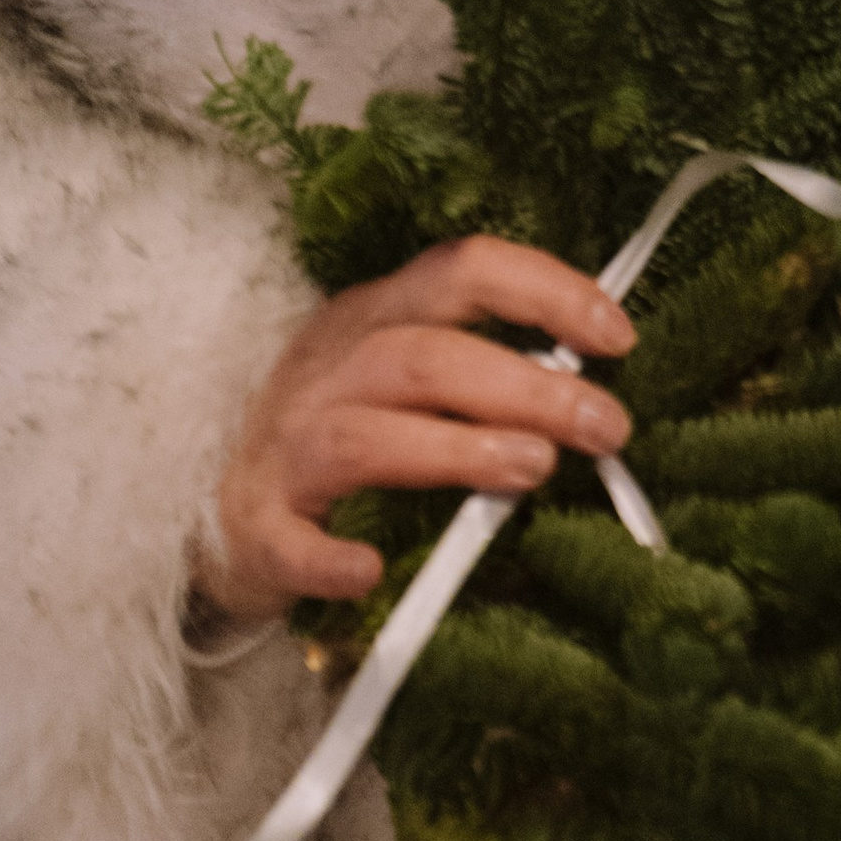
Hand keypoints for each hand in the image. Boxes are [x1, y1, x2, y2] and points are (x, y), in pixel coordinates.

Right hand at [198, 238, 638, 629]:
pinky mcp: (258, 525)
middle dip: (527, 386)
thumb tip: (595, 392)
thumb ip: (484, 373)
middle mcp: (330, 367)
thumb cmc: (345, 428)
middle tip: (607, 426)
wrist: (221, 498)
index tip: (618, 337)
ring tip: (534, 469)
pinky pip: (291, 540)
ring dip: (456, 449)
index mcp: (378, 315)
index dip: (547, 292)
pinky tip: (369, 570)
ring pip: (367, 435)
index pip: (465, 270)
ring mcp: (286, 444)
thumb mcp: (406, 374)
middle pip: (426, 356)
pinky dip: (329, 557)